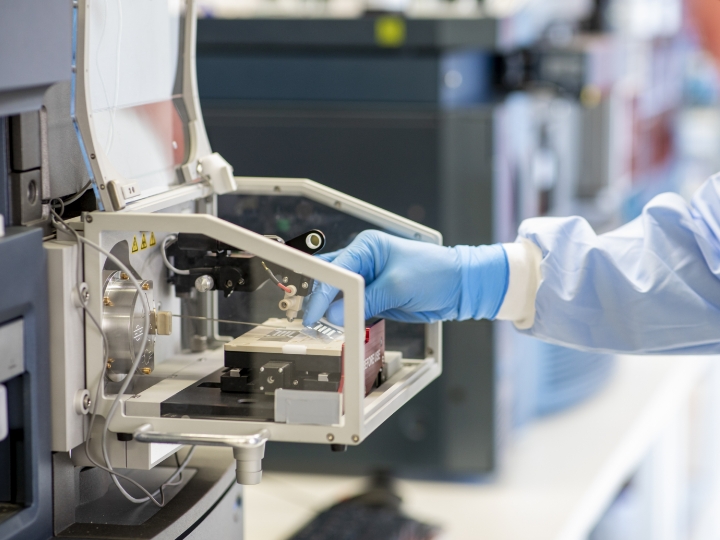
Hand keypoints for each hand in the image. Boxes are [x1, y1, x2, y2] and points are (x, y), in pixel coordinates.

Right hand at [303, 230, 508, 325]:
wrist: (459, 287)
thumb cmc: (435, 274)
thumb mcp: (398, 287)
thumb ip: (366, 300)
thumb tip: (335, 314)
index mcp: (367, 246)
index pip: (335, 268)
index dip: (322, 292)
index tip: (313, 313)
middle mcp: (364, 259)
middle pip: (330, 278)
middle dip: (319, 299)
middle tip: (310, 321)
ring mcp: (368, 278)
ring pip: (338, 293)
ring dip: (329, 308)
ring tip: (320, 326)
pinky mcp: (374, 294)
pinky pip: (351, 304)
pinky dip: (343, 315)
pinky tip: (336, 325)